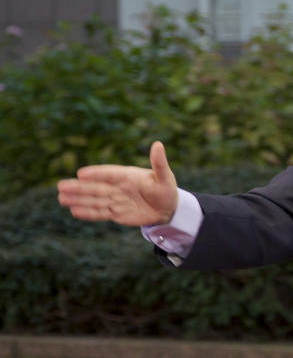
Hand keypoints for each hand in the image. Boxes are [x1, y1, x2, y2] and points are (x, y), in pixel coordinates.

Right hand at [57, 141, 178, 225]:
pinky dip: (89, 212)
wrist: (168, 208)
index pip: (109, 174)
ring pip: (95, 200)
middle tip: (61, 186)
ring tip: (61, 198)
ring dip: (79, 200)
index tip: (81, 174)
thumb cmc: (166, 189)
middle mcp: (118, 187)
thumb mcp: (165, 177)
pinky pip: (101, 213)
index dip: (97, 174)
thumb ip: (159, 163)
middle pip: (96, 187)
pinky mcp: (117, 213)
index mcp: (128, 175)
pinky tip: (74, 211)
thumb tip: (158, 144)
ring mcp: (116, 200)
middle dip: (79, 188)